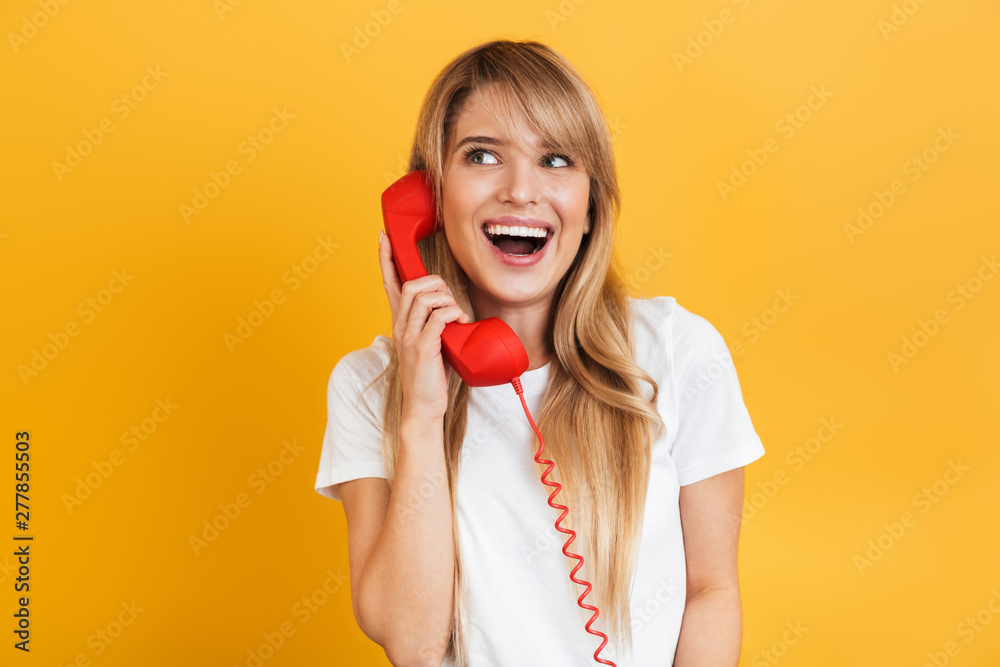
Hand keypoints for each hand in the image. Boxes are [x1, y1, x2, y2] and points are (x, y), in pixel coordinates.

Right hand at [378, 231, 470, 421]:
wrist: (423, 406)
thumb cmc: (430, 375)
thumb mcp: (431, 342)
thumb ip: (435, 323)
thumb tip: (453, 308)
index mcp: (400, 321)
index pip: (389, 283)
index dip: (386, 259)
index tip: (384, 237)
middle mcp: (400, 325)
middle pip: (412, 285)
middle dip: (436, 283)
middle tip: (451, 302)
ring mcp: (409, 336)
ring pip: (424, 298)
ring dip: (447, 300)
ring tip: (458, 315)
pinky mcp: (422, 347)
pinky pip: (438, 317)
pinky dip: (453, 314)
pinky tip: (460, 323)